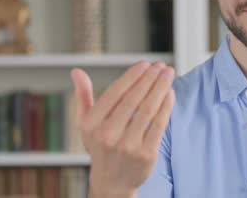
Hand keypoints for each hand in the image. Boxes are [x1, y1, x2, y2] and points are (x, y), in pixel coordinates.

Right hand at [70, 61, 174, 196]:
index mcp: (91, 124)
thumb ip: (83, 96)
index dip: (132, 76)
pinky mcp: (146, 153)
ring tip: (169, 74)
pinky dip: (167, 106)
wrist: (113, 182)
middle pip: (134, 98)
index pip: (115, 92)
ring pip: (149, 109)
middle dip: (150, 78)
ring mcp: (127, 145)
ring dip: (161, 87)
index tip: (145, 64)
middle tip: (161, 66)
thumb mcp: (86, 124)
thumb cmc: (101, 146)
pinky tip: (170, 93)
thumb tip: (76, 71)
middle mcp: (107, 134)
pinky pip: (159, 124)